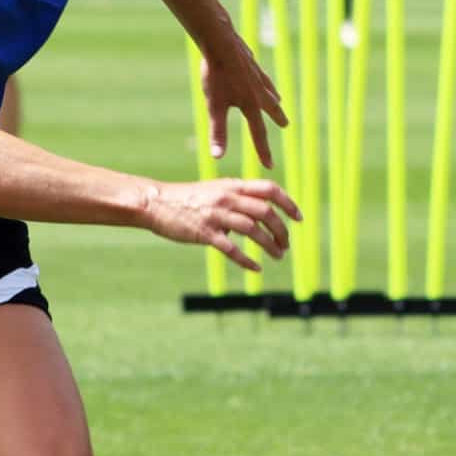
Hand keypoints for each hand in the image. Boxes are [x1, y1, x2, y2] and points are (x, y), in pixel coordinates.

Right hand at [141, 177, 302, 270]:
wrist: (157, 203)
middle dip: (281, 229)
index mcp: (232, 186)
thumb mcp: (215, 190)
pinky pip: (231, 248)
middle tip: (286, 244)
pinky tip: (257, 269)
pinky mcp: (205, 232)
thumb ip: (237, 198)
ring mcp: (216, 215)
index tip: (299, 218)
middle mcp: (228, 198)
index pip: (269, 189)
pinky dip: (247, 260)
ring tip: (278, 256)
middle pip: (266, 211)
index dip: (288, 203)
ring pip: (253, 229)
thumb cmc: (187, 198)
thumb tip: (255, 217)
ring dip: (270, 245)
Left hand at [199, 34, 287, 169]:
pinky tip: (260, 77)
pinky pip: (261, 75)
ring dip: (274, 98)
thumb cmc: (216, 75)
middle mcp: (258, 92)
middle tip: (286, 125)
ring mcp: (256, 75)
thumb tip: (217, 157)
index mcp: (250, 105)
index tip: (270, 166)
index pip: (258, 134)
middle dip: (277, 118)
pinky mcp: (250, 62)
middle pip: (271, 109)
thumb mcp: (214, 106)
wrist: (220, 42)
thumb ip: (218, 132)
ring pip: (269, 90)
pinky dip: (264, 80)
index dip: (263, 152)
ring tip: (278, 101)